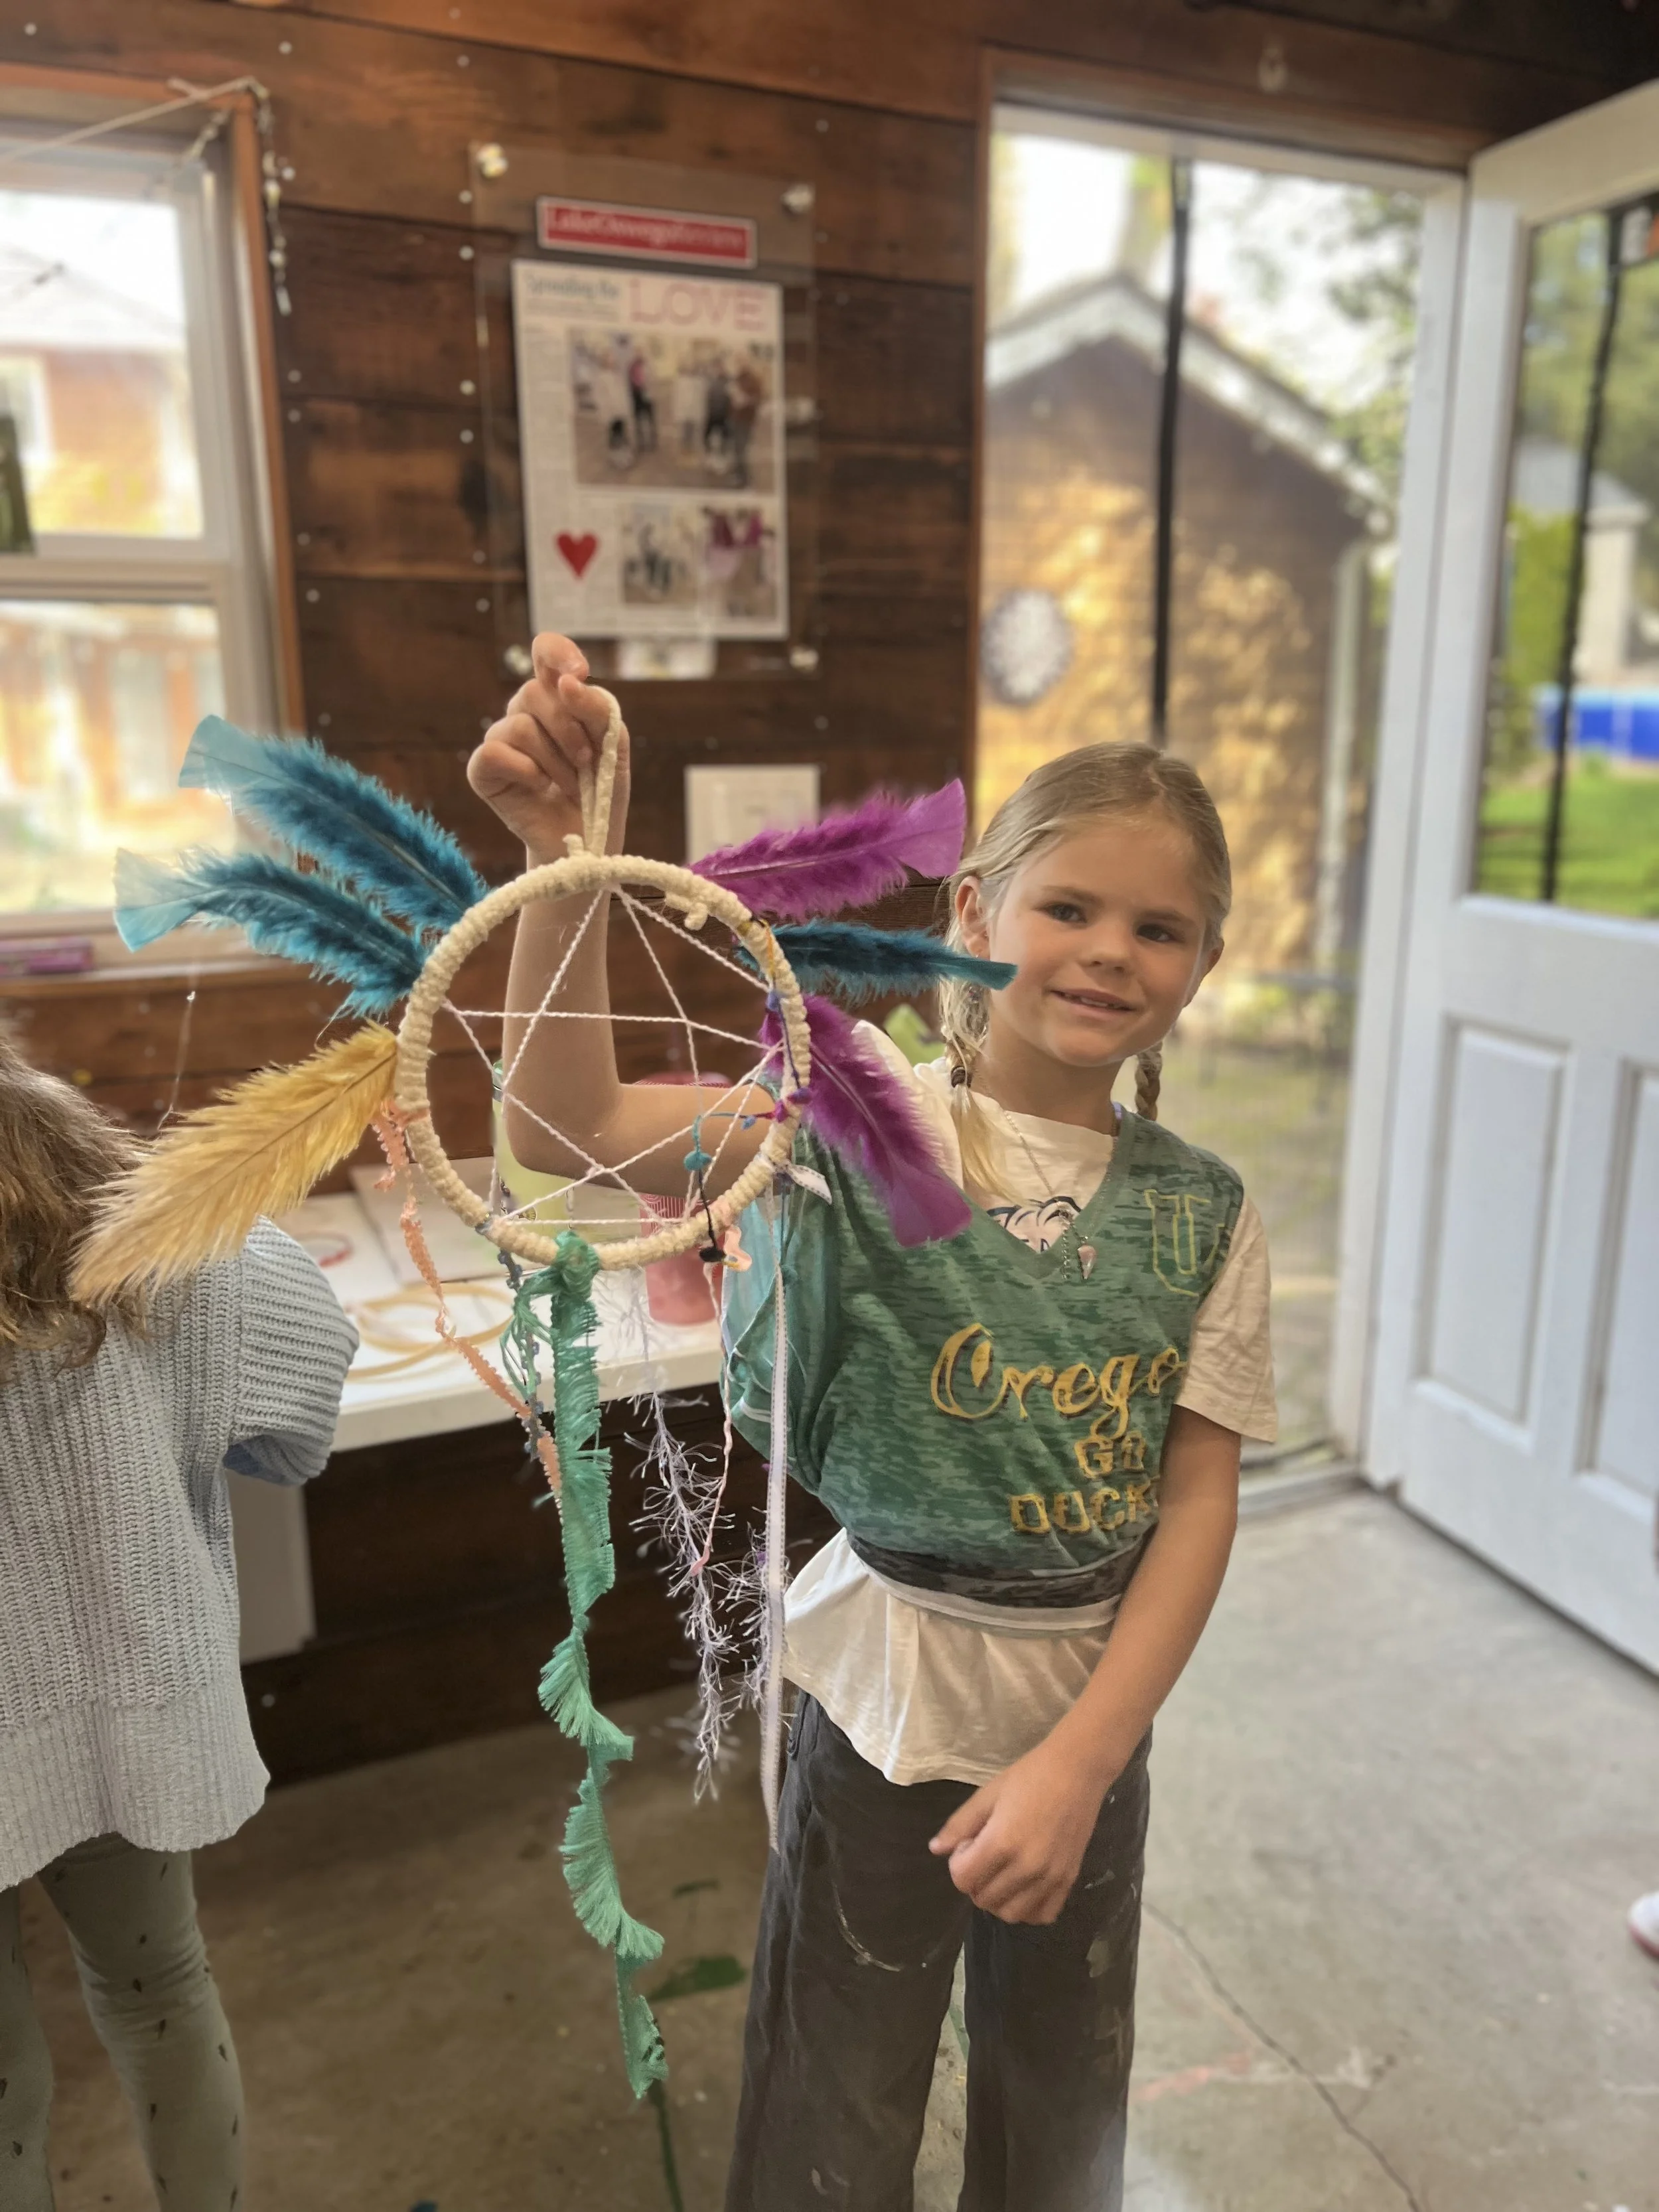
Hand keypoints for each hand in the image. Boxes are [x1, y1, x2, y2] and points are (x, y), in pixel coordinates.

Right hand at [466, 633, 630, 862]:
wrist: (588, 841)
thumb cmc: (600, 790)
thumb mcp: (614, 747)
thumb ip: (598, 709)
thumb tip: (567, 682)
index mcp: (556, 696)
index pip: (546, 651)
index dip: (558, 653)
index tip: (579, 674)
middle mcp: (524, 711)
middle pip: (536, 693)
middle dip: (570, 731)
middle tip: (588, 763)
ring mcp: (501, 739)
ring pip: (520, 726)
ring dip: (556, 761)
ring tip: (571, 785)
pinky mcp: (483, 769)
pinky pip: (495, 752)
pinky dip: (527, 773)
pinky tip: (541, 788)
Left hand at [929, 1738, 1115, 1924]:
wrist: (1077, 1771)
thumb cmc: (1030, 1776)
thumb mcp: (988, 1794)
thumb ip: (960, 1824)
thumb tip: (936, 1849)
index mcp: (1002, 1843)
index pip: (963, 1879)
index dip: (958, 1863)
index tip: (970, 1843)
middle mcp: (1027, 1868)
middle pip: (983, 1899)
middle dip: (975, 1880)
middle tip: (985, 1853)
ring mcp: (1051, 1878)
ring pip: (1011, 1914)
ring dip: (998, 1899)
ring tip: (1002, 1872)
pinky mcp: (1069, 1880)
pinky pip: (1043, 1914)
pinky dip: (1029, 1908)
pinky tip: (1024, 1886)